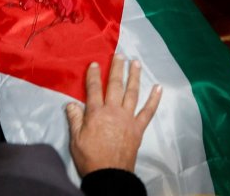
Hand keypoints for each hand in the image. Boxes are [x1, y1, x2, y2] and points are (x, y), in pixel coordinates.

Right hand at [65, 56, 163, 175]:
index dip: (93, 76)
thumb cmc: (90, 158)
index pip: (94, 89)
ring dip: (135, 77)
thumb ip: (74, 119)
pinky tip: (159, 88)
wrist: (110, 174)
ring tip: (136, 63)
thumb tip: (71, 103)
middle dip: (117, 69)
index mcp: (96, 113)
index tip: (95, 63)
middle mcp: (113, 111)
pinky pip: (148, 111)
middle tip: (120, 55)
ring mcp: (128, 118)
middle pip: (115, 86)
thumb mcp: (75, 139)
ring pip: (132, 93)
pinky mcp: (139, 128)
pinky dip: (154, 99)